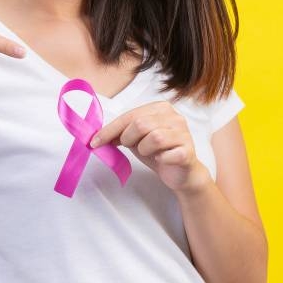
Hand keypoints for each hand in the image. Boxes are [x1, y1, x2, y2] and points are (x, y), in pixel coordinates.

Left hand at [89, 101, 211, 194]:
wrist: (182, 173)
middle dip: (128, 138)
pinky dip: (160, 160)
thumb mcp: (137, 139)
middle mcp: (175, 117)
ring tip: (149, 153)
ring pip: (155, 137)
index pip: (130, 115)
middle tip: (130, 146)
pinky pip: (167, 155)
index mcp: (161, 108)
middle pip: (141, 124)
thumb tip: (98, 136)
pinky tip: (161, 160)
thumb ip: (122, 133)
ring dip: (144, 149)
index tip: (94, 141)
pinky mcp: (187, 152)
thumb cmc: (158, 152)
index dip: (110, 129)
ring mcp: (184, 134)